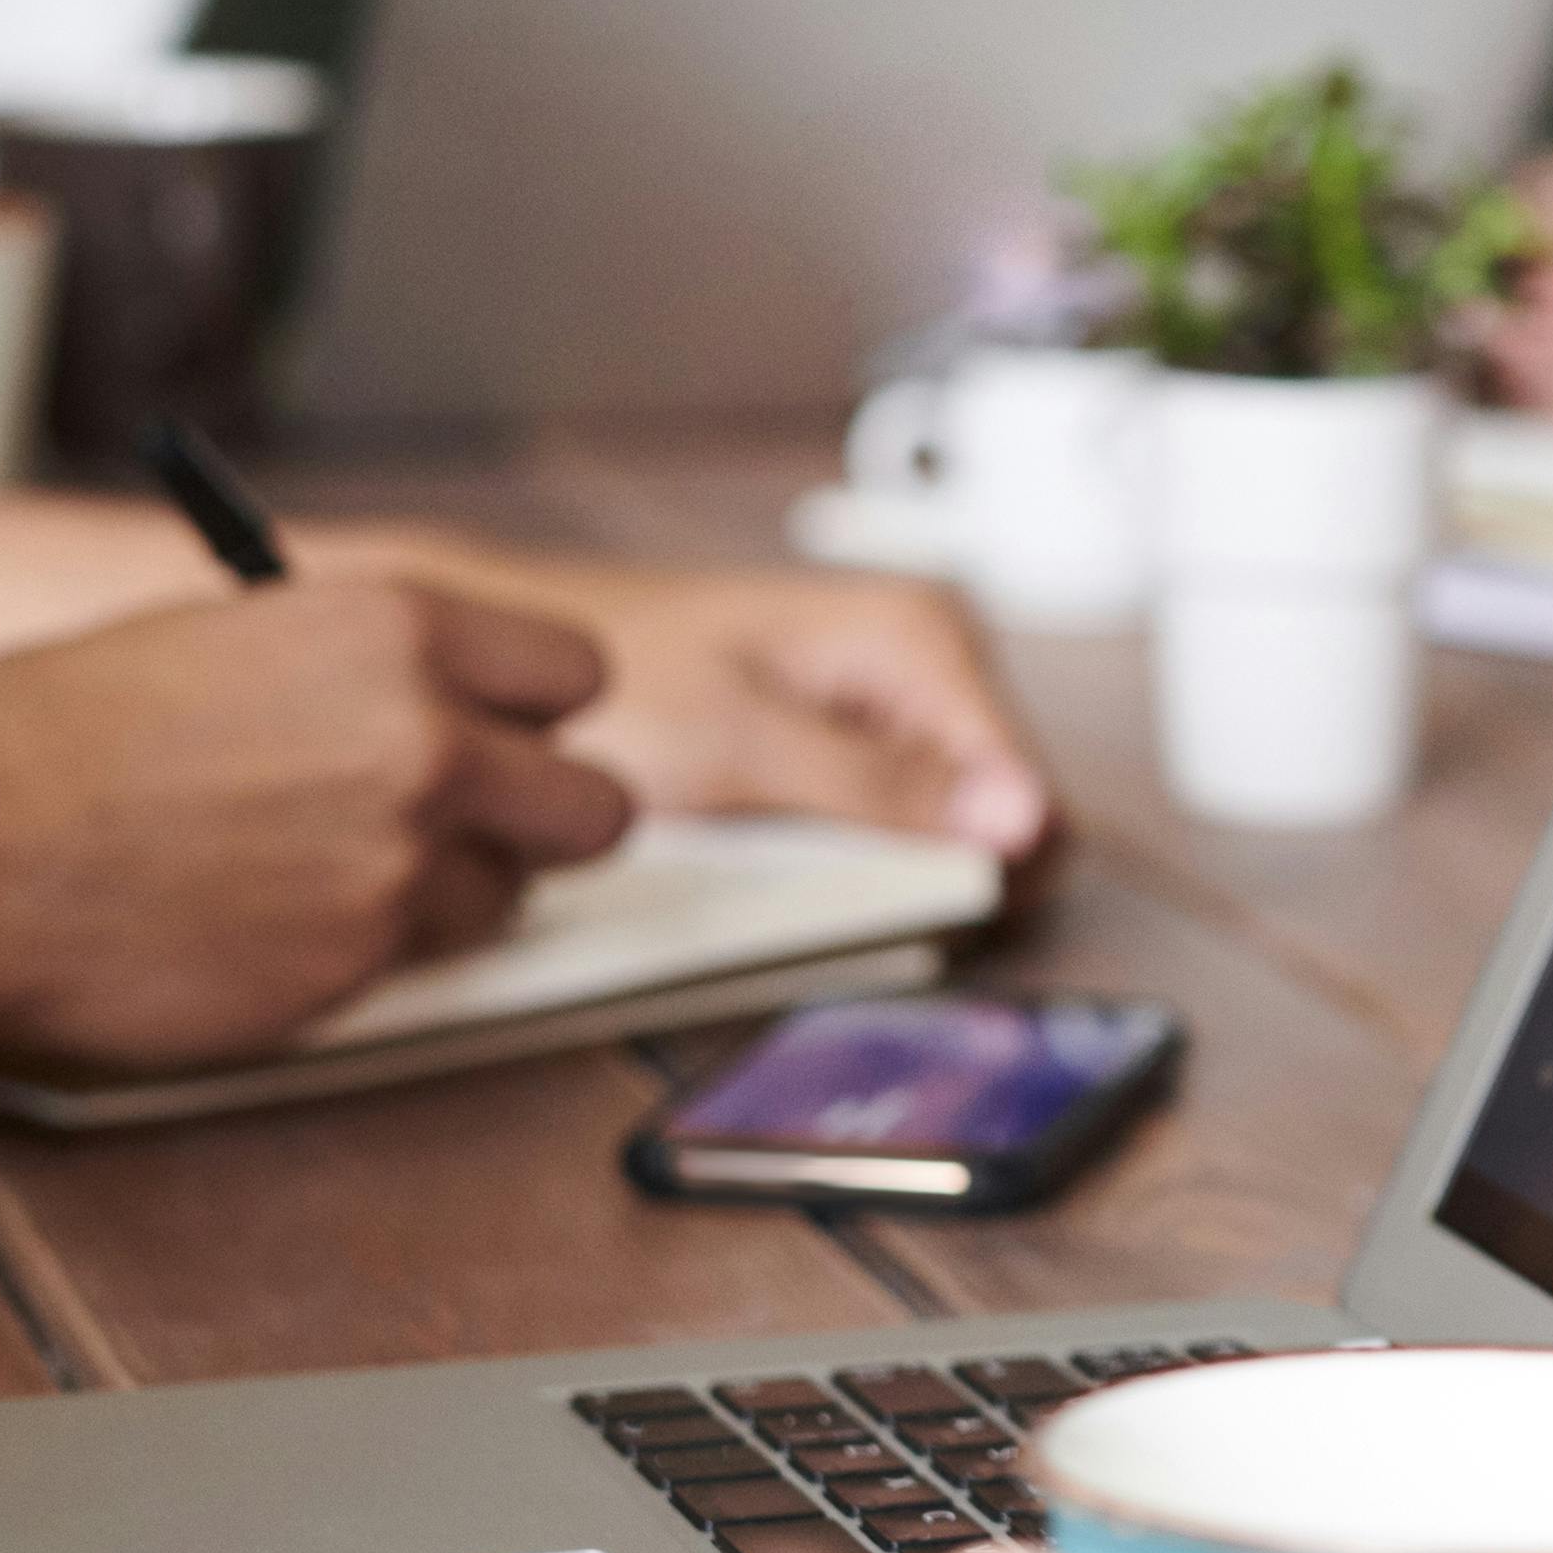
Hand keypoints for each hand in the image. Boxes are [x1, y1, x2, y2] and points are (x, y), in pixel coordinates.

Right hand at [0, 580, 635, 1069]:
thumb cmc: (39, 737)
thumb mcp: (226, 643)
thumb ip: (355, 678)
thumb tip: (434, 710)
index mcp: (392, 628)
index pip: (571, 674)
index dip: (531, 717)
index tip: (495, 737)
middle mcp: (426, 741)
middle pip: (591, 807)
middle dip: (534, 824)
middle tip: (458, 831)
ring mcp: (397, 867)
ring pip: (505, 901)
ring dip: (443, 899)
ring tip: (320, 879)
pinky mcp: (348, 972)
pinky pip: (407, 970)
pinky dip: (357, 958)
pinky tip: (257, 927)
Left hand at [401, 554, 1051, 858]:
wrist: (523, 677)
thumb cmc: (616, 686)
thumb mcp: (746, 747)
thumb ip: (882, 790)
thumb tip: (1017, 821)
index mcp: (924, 639)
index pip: (1030, 796)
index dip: (981, 873)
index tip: (908, 912)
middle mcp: (927, 667)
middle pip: (1000, 824)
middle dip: (933, 880)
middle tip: (831, 895)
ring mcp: (892, 715)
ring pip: (949, 840)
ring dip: (887, 881)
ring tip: (792, 875)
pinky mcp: (854, 759)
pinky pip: (894, 837)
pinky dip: (849, 869)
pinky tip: (785, 867)